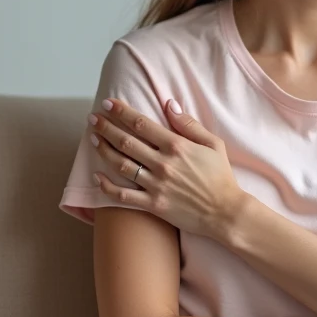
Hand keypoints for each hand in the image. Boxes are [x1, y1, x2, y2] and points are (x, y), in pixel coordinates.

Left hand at [89, 97, 245, 240]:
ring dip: (104, 150)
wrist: (225, 212)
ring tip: (93, 139)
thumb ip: (189, 124)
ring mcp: (156, 185)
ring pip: (121, 165)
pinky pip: (123, 196)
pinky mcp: (153, 205)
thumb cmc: (220, 176)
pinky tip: (97, 177)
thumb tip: (169, 104)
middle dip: (106, 127)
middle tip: (92, 118)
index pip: (141, 124)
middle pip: (126, 141)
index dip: (121, 112)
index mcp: (176, 146)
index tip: (107, 104)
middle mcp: (163, 164)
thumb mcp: (213, 144)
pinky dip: (107, 186)